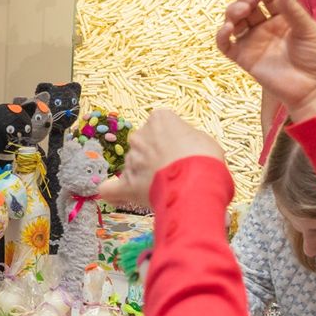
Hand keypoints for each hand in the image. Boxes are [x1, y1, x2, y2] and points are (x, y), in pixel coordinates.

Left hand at [99, 109, 224, 208]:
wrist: (198, 185)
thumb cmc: (205, 159)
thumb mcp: (203, 139)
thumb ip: (187, 138)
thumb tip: (183, 146)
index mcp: (159, 119)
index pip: (160, 125)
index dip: (171, 139)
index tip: (180, 150)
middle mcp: (140, 136)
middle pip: (143, 144)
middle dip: (154, 157)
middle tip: (172, 171)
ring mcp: (131, 160)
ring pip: (132, 166)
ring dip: (143, 176)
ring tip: (164, 189)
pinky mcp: (126, 184)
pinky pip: (110, 189)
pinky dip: (113, 192)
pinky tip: (117, 196)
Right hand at [214, 0, 315, 122]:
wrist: (314, 89)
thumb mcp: (309, 29)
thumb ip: (292, 11)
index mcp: (282, 18)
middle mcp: (265, 27)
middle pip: (247, 5)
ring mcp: (253, 42)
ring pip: (234, 21)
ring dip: (233, 11)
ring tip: (242, 11)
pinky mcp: (244, 58)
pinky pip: (226, 45)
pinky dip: (222, 36)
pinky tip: (228, 29)